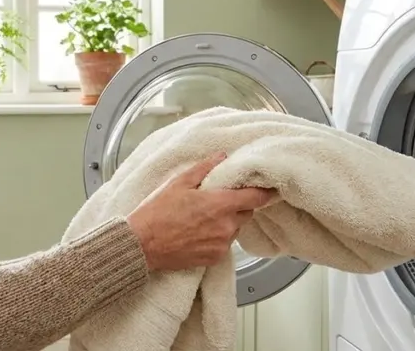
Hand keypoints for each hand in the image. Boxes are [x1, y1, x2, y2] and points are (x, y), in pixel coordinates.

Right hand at [126, 152, 273, 270]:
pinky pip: (224, 244)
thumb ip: (204, 169)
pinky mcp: (215, 258)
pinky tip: (199, 232)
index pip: (256, 197)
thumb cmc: (158, 212)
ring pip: (235, 228)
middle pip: (246, 212)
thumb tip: (222, 157)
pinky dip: (218, 237)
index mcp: (220, 204)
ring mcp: (222, 245)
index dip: (265, 192)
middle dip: (238, 204)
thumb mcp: (179, 183)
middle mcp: (226, 226)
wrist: (143, 245)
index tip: (270, 188)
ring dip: (227, 221)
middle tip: (219, 199)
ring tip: (204, 217)